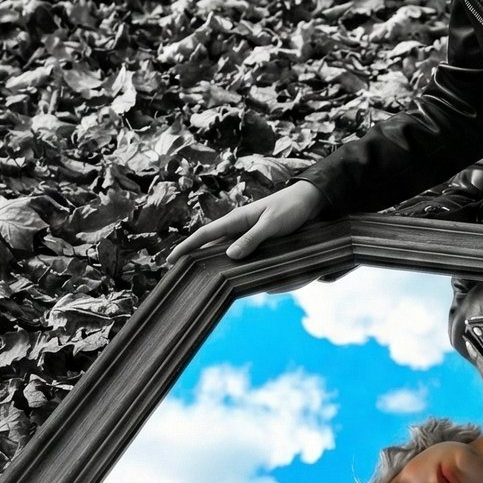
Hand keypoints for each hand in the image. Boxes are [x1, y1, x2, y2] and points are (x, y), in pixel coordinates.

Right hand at [166, 181, 322, 264]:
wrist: (311, 201)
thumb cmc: (291, 208)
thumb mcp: (272, 223)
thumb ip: (252, 238)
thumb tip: (230, 255)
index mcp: (237, 219)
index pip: (205, 234)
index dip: (187, 247)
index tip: (170, 260)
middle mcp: (239, 228)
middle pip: (211, 245)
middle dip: (196, 258)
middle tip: (182, 276)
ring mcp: (248, 235)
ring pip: (226, 252)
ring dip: (215, 264)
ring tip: (202, 280)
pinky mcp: (260, 242)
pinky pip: (243, 255)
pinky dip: (235, 265)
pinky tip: (231, 276)